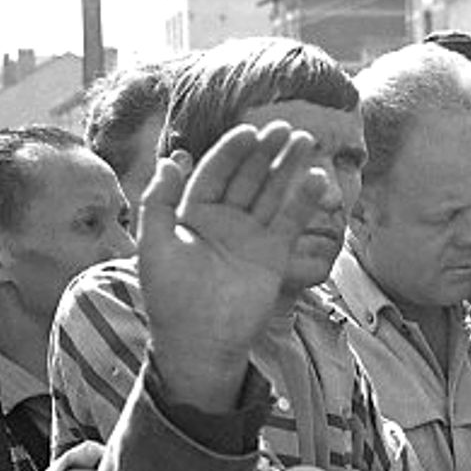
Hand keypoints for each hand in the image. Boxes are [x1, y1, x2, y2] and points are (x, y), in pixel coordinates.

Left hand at [139, 122, 330, 412]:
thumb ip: (159, 200)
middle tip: (285, 129)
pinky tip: (316, 179)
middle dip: (265, 153)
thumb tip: (171, 159)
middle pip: (248, 177)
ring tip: (306, 142)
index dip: (231, 152)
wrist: (200, 341)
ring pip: (273, 193)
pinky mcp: (274, 254)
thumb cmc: (170, 296)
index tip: (248, 133)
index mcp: (192, 213)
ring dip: (289, 168)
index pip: (214, 173)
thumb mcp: (154, 244)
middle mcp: (224, 220)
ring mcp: (251, 236)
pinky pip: (291, 221)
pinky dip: (304, 201)